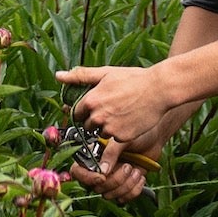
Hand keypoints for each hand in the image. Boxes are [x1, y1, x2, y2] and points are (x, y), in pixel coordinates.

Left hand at [56, 60, 194, 202]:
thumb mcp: (105, 73)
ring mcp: (110, 128)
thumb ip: (80, 76)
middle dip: (95, 122)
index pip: (77, 113)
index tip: (91, 111)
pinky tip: (120, 138)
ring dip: (107, 130)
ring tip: (121, 117)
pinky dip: (115, 142)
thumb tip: (59, 75)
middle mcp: (97, 116)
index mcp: (90, 99)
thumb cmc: (132, 79)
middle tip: (109, 113)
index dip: (84, 112)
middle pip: (87, 126)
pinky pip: (114, 143)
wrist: (158, 89)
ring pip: (101, 135)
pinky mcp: (122, 138)